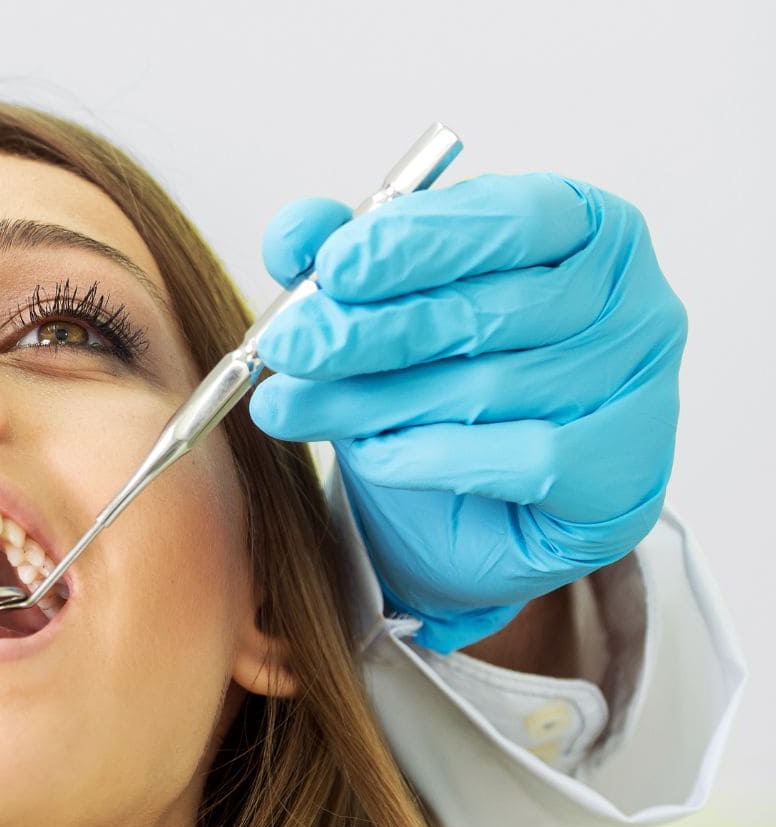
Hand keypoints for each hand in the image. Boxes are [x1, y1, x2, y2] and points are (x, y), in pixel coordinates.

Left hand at [248, 173, 683, 651]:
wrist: (486, 510)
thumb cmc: (447, 380)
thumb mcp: (391, 303)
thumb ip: (345, 258)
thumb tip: (294, 235)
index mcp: (587, 231)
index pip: (510, 219)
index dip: (416, 241)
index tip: (332, 267)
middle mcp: (631, 304)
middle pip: (486, 311)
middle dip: (368, 330)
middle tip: (285, 346)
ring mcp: (638, 392)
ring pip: (485, 389)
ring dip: (371, 399)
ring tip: (290, 406)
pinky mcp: (623, 476)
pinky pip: (517, 458)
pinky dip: (429, 456)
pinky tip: (371, 453)